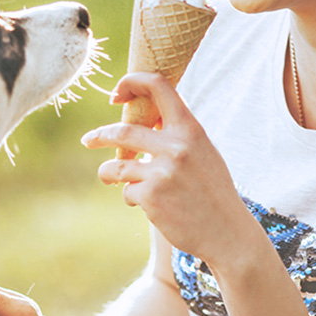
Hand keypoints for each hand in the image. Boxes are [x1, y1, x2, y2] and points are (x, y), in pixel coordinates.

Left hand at [81, 72, 257, 268]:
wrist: (227, 233)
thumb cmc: (213, 192)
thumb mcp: (203, 152)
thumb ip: (178, 133)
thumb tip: (147, 117)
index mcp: (190, 129)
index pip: (159, 86)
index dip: (132, 82)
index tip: (117, 95)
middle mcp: (176, 146)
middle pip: (123, 131)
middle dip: (99, 136)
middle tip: (88, 140)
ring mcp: (162, 171)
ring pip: (116, 165)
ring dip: (107, 172)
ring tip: (109, 177)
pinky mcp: (151, 196)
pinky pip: (127, 191)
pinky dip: (131, 197)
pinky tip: (147, 204)